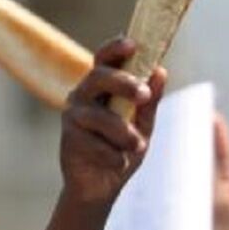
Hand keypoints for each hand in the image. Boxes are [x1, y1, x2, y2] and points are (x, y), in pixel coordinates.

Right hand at [60, 37, 166, 206]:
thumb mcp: (144, 124)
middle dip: (124, 83)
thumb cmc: (124, 147)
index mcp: (103, 86)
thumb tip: (160, 71)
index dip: (115, 48)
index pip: (104, 58)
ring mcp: (73, 116)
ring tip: (138, 146)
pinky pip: (94, 143)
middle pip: (98, 76)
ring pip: (99, 116)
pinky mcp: (68, 139)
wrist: (103, 185)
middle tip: (145, 96)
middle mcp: (84, 94)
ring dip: (124, 133)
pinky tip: (118, 163)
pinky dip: (113, 155)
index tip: (133, 44)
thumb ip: (151, 100)